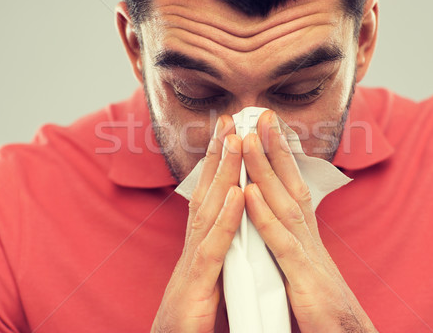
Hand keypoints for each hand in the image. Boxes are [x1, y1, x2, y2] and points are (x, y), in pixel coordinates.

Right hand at [152, 116, 244, 332]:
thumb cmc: (193, 312)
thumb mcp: (208, 272)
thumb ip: (218, 247)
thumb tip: (230, 224)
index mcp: (201, 242)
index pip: (211, 195)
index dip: (220, 163)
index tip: (231, 133)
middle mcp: (194, 243)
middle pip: (208, 191)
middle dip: (220, 154)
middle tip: (231, 119)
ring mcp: (193, 260)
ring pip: (210, 209)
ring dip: (224, 173)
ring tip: (236, 140)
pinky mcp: (198, 282)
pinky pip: (215, 246)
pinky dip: (228, 218)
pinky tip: (239, 192)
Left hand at [242, 110, 376, 332]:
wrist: (345, 332)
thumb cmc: (322, 302)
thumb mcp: (304, 264)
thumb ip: (291, 239)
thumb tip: (279, 217)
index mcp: (306, 233)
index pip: (293, 185)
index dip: (281, 156)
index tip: (267, 128)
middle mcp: (309, 235)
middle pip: (291, 183)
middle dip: (275, 147)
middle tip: (261, 114)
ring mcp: (307, 253)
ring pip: (285, 203)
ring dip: (266, 169)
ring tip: (248, 139)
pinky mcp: (302, 276)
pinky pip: (280, 242)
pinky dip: (264, 216)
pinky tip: (249, 192)